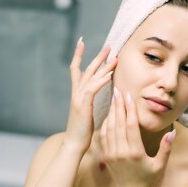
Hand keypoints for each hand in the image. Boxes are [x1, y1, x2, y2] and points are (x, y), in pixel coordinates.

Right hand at [64, 38, 116, 153]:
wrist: (73, 143)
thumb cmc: (81, 131)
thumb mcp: (86, 114)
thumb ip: (89, 103)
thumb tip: (96, 99)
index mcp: (77, 94)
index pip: (76, 70)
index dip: (78, 55)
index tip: (81, 42)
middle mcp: (76, 93)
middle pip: (86, 69)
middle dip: (97, 57)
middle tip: (109, 46)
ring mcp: (78, 98)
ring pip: (91, 77)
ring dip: (103, 66)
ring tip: (114, 56)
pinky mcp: (83, 105)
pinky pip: (93, 89)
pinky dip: (101, 81)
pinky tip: (109, 75)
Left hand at [100, 88, 175, 186]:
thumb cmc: (148, 179)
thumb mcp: (160, 165)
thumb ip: (166, 148)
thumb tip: (172, 131)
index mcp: (135, 153)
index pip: (131, 126)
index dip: (130, 110)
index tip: (129, 96)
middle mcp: (121, 152)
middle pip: (118, 124)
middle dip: (118, 106)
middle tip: (118, 90)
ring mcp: (111, 154)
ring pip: (108, 128)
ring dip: (111, 112)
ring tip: (113, 98)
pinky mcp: (105, 156)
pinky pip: (103, 136)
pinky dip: (105, 123)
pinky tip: (109, 114)